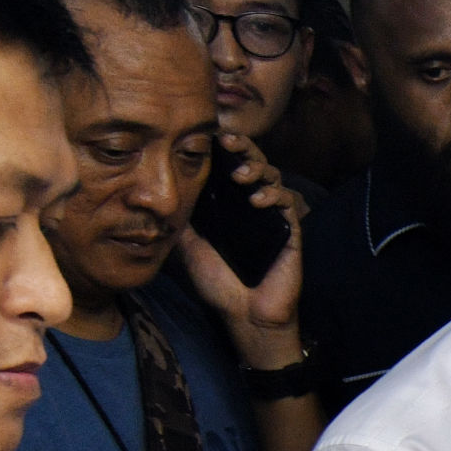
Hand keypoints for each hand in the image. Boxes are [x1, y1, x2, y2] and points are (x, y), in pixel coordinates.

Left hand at [181, 135, 308, 368]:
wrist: (244, 316)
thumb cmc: (219, 284)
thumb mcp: (189, 248)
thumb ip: (180, 221)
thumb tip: (159, 197)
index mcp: (230, 205)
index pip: (228, 166)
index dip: (223, 148)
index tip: (208, 135)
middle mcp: (252, 205)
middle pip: (253, 162)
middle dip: (242, 147)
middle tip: (227, 140)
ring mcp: (273, 216)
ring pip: (273, 176)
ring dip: (257, 169)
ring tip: (240, 175)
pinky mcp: (291, 230)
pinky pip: (288, 202)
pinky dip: (273, 195)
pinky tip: (256, 200)